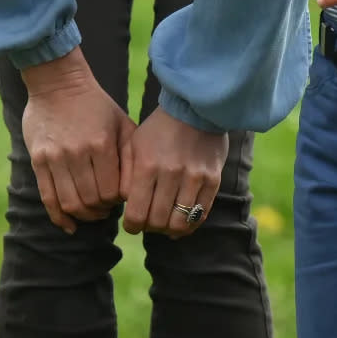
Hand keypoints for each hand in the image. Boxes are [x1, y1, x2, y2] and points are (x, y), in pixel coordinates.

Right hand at [21, 51, 135, 233]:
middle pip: (91, 201)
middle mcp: (77, 153)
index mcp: (101, 144)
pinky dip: (59, 218)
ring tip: (92, 212)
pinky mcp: (38, 161)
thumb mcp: (122, 124)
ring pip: (70, 204)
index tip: (120, 197)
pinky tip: (70, 226)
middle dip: (102, 210)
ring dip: (84, 215)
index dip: (118, 201)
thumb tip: (134, 192)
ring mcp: (55, 158)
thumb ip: (132, 156)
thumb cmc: (97, 106)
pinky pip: (48, 198)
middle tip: (107, 207)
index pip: (112, 192)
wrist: (57, 84)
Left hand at [120, 106, 227, 237]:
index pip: (136, 214)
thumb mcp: (134, 145)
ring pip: (180, 223)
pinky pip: (200, 215)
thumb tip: (124, 206)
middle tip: (148, 222)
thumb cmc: (158, 129)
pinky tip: (182, 221)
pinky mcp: (212, 179)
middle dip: (149, 228)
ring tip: (165, 222)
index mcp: (147, 166)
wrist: (195, 108)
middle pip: (157, 222)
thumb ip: (125, 176)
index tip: (132, 224)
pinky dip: (190, 224)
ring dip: (169, 229)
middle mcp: (171, 173)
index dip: (132, 226)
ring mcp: (194, 177)